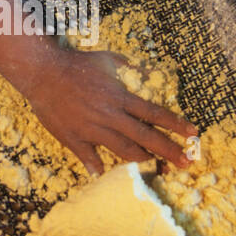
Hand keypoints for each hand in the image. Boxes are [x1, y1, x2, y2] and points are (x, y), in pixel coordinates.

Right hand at [25, 47, 195, 174]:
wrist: (42, 71)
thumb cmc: (77, 64)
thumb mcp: (108, 60)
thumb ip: (131, 69)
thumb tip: (150, 74)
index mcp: (120, 96)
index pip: (154, 113)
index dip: (176, 125)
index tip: (193, 134)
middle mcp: (109, 115)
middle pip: (145, 137)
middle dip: (168, 150)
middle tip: (186, 163)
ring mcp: (92, 129)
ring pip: (123, 150)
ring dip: (143, 160)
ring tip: (157, 168)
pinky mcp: (74, 137)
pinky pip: (90, 157)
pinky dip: (99, 167)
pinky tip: (107, 176)